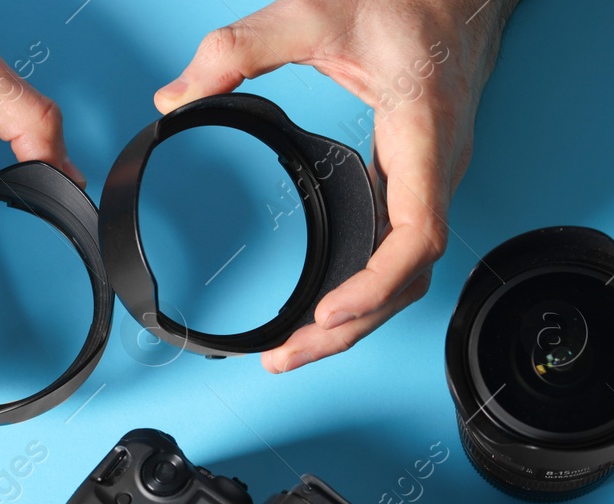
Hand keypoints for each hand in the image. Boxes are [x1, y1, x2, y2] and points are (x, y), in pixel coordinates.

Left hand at [155, 0, 519, 371]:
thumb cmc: (401, 3)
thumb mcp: (314, 12)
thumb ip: (241, 48)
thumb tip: (175, 96)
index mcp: (422, 136)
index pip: (419, 234)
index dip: (375, 285)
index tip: (329, 312)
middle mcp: (437, 171)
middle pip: (408, 277)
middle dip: (352, 328)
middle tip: (286, 357)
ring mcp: (431, 184)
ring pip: (406, 276)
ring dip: (357, 322)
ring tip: (294, 351)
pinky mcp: (415, 187)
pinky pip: (397, 255)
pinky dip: (364, 293)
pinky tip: (324, 313)